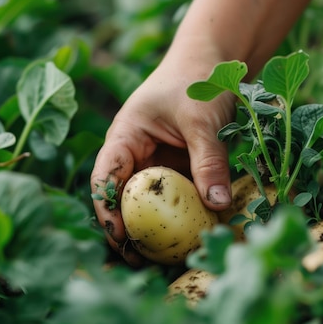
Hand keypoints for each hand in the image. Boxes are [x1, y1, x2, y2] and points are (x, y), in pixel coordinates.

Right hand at [90, 53, 235, 265]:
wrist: (216, 61)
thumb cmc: (198, 78)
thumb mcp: (202, 120)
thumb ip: (209, 160)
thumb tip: (217, 205)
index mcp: (125, 137)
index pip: (105, 177)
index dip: (106, 209)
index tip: (119, 236)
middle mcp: (136, 155)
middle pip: (122, 198)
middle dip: (125, 230)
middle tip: (136, 262)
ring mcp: (158, 164)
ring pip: (148, 203)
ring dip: (152, 230)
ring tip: (158, 261)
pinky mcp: (180, 171)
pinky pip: (175, 198)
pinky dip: (178, 218)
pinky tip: (187, 239)